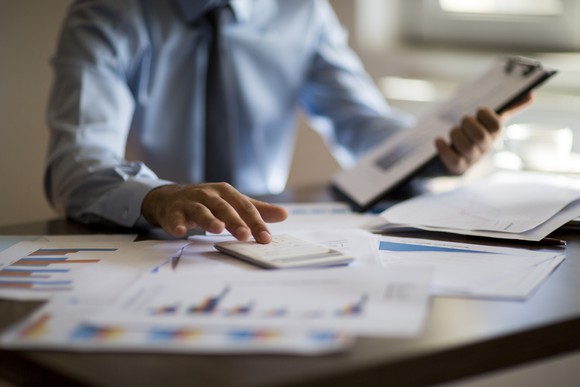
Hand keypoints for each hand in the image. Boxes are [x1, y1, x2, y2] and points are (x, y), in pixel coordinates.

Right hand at [141, 183, 287, 242]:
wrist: (169, 197)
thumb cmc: (206, 201)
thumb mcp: (231, 202)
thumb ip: (256, 210)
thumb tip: (284, 214)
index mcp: (226, 192)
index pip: (244, 207)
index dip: (256, 222)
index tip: (266, 238)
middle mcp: (208, 194)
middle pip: (224, 207)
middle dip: (235, 221)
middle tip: (245, 235)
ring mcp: (190, 202)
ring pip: (201, 211)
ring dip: (209, 220)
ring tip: (217, 230)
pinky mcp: (173, 211)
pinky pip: (175, 218)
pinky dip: (177, 224)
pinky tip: (180, 232)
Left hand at [435, 92, 533, 173]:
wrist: (462, 159)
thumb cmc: (477, 134)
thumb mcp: (491, 121)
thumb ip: (509, 108)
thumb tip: (531, 94)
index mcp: (495, 133)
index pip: (497, 125)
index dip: (486, 115)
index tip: (479, 110)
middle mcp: (485, 147)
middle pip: (480, 137)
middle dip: (468, 125)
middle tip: (463, 121)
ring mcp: (472, 158)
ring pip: (466, 148)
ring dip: (456, 135)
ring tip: (453, 131)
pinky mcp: (458, 167)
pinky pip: (453, 160)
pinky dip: (444, 149)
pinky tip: (438, 141)